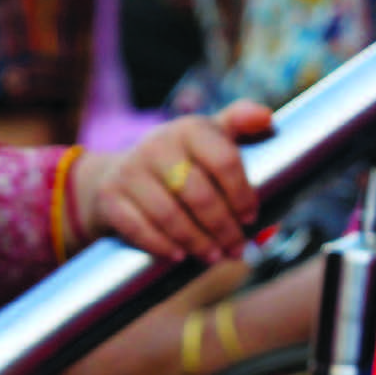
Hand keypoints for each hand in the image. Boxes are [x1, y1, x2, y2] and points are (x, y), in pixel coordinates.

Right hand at [74, 100, 271, 262]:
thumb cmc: (181, 158)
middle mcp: (157, 145)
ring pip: (170, 215)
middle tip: (237, 249)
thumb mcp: (209, 135)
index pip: (224, 161)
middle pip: (199, 195)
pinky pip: (138, 228)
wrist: (120, 173)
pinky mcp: (110, 197)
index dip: (242, 195)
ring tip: (215, 257)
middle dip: (223, 228)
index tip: (251, 218)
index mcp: (190, 129)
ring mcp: (130, 171)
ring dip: (197, 242)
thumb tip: (266, 117)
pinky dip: (162, 246)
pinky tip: (180, 256)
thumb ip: (240, 122)